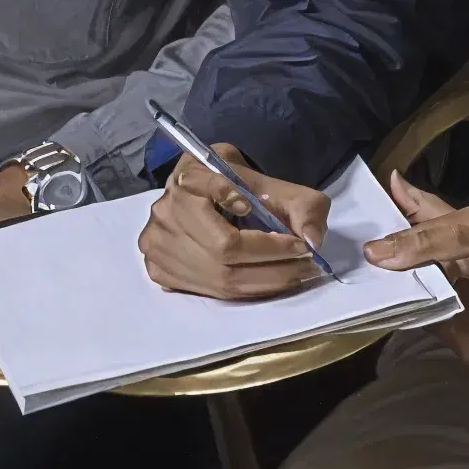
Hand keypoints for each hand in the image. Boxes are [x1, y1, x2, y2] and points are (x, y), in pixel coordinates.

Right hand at [136, 140, 338, 303]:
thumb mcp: (277, 184)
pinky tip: (269, 283)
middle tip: (306, 263)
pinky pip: (208, 290)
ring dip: (265, 281)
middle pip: (222, 250)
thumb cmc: (244, 188)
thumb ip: (303, 205)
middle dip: (273, 261)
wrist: (213, 195)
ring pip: (217, 276)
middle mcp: (164, 210)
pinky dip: (245, 291)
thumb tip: (312, 240)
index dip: (260, 232)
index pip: (221, 209)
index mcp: (189, 177)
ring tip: (295, 274)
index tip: (295, 240)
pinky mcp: (159, 268)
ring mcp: (156, 242)